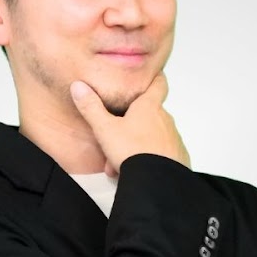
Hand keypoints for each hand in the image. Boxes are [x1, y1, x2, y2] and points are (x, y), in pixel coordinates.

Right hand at [70, 74, 189, 175]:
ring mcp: (173, 139)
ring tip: (118, 164)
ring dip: (136, 148)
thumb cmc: (132, 150)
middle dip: (132, 127)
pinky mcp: (178, 157)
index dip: (155, 78)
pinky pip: (161, 155)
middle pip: (149, 117)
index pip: (158, 84)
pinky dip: (149, 161)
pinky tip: (137, 171)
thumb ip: (91, 107)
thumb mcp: (104, 128)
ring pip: (152, 138)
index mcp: (149, 107)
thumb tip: (78, 87)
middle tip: (114, 141)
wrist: (157, 180)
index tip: (153, 76)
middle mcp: (165, 120)